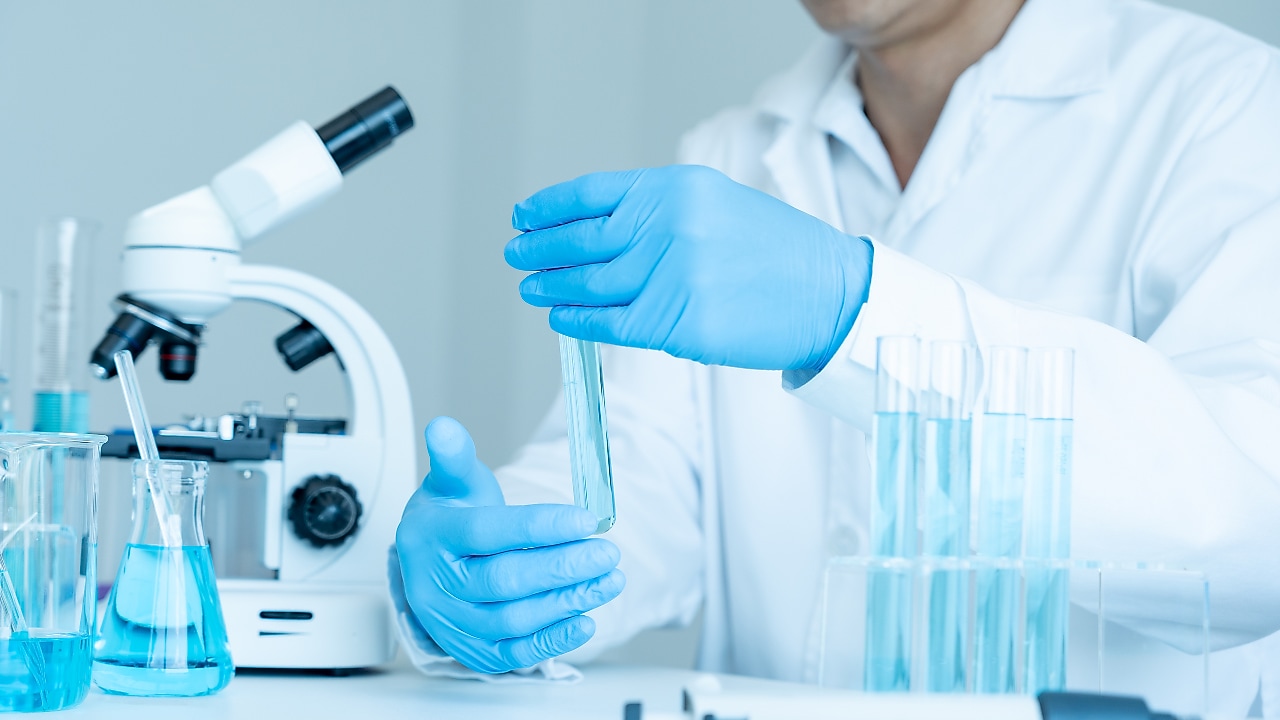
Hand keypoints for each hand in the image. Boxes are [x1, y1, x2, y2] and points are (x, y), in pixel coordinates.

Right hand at [395, 417, 624, 672]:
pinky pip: (513, 654)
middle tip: (606, 553)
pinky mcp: (470, 650)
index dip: (539, 527)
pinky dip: (552, 641)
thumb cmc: (450, 518)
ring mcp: (451, 622)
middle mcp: (434, 584)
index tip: (585, 520)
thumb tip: (444, 426)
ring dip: (566, 602)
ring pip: (511, 620)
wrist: (430, 564)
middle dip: (563, 567)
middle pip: (503, 581)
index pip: (487, 533)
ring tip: (607, 580)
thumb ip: (454, 456)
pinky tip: (585, 619)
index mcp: (432, 537)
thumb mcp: (451, 482)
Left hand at [506, 165, 871, 370]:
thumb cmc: (774, 252)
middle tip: (516, 253)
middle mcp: (673, 225)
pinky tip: (560, 316)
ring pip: (593, 283)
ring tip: (531, 286)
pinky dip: (578, 319)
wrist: (829, 293)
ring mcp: (676, 274)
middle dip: (542, 247)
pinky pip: (612, 323)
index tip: (524, 216)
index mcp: (679, 188)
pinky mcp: (681, 322)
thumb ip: (659, 214)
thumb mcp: (717, 206)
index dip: (551, 206)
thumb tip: (594, 233)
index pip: (595, 194)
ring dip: (553, 284)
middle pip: (585, 239)